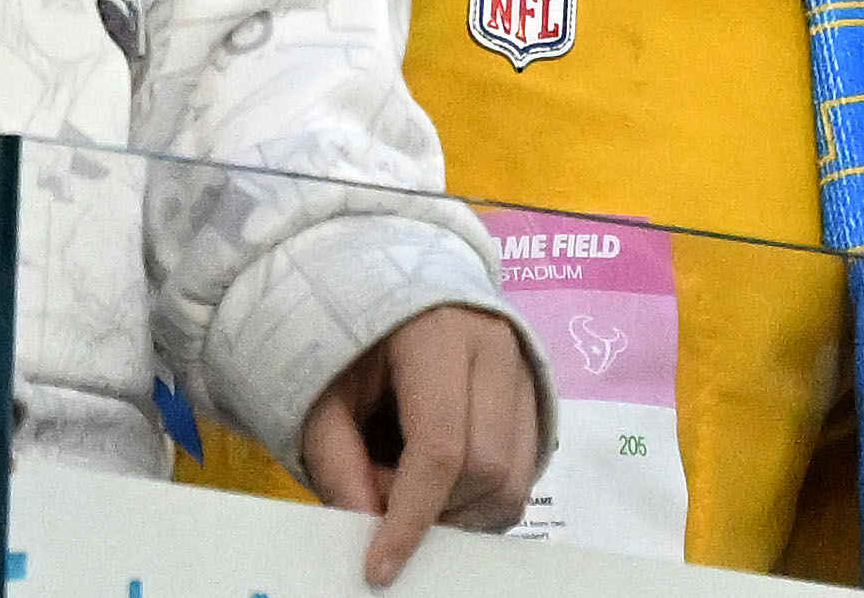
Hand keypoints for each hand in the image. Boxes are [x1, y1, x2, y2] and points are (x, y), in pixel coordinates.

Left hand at [295, 300, 543, 583]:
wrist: (405, 297)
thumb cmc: (357, 343)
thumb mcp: (324, 393)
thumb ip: (336, 458)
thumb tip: (364, 526)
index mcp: (442, 335)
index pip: (440, 445)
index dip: (410, 515)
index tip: (379, 567)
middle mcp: (500, 349)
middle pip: (484, 468)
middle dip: (432, 508)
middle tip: (382, 491)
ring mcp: (528, 372)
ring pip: (513, 479)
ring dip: (460, 511)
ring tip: (412, 486)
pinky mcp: (538, 396)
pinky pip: (523, 473)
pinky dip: (481, 500)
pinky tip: (442, 483)